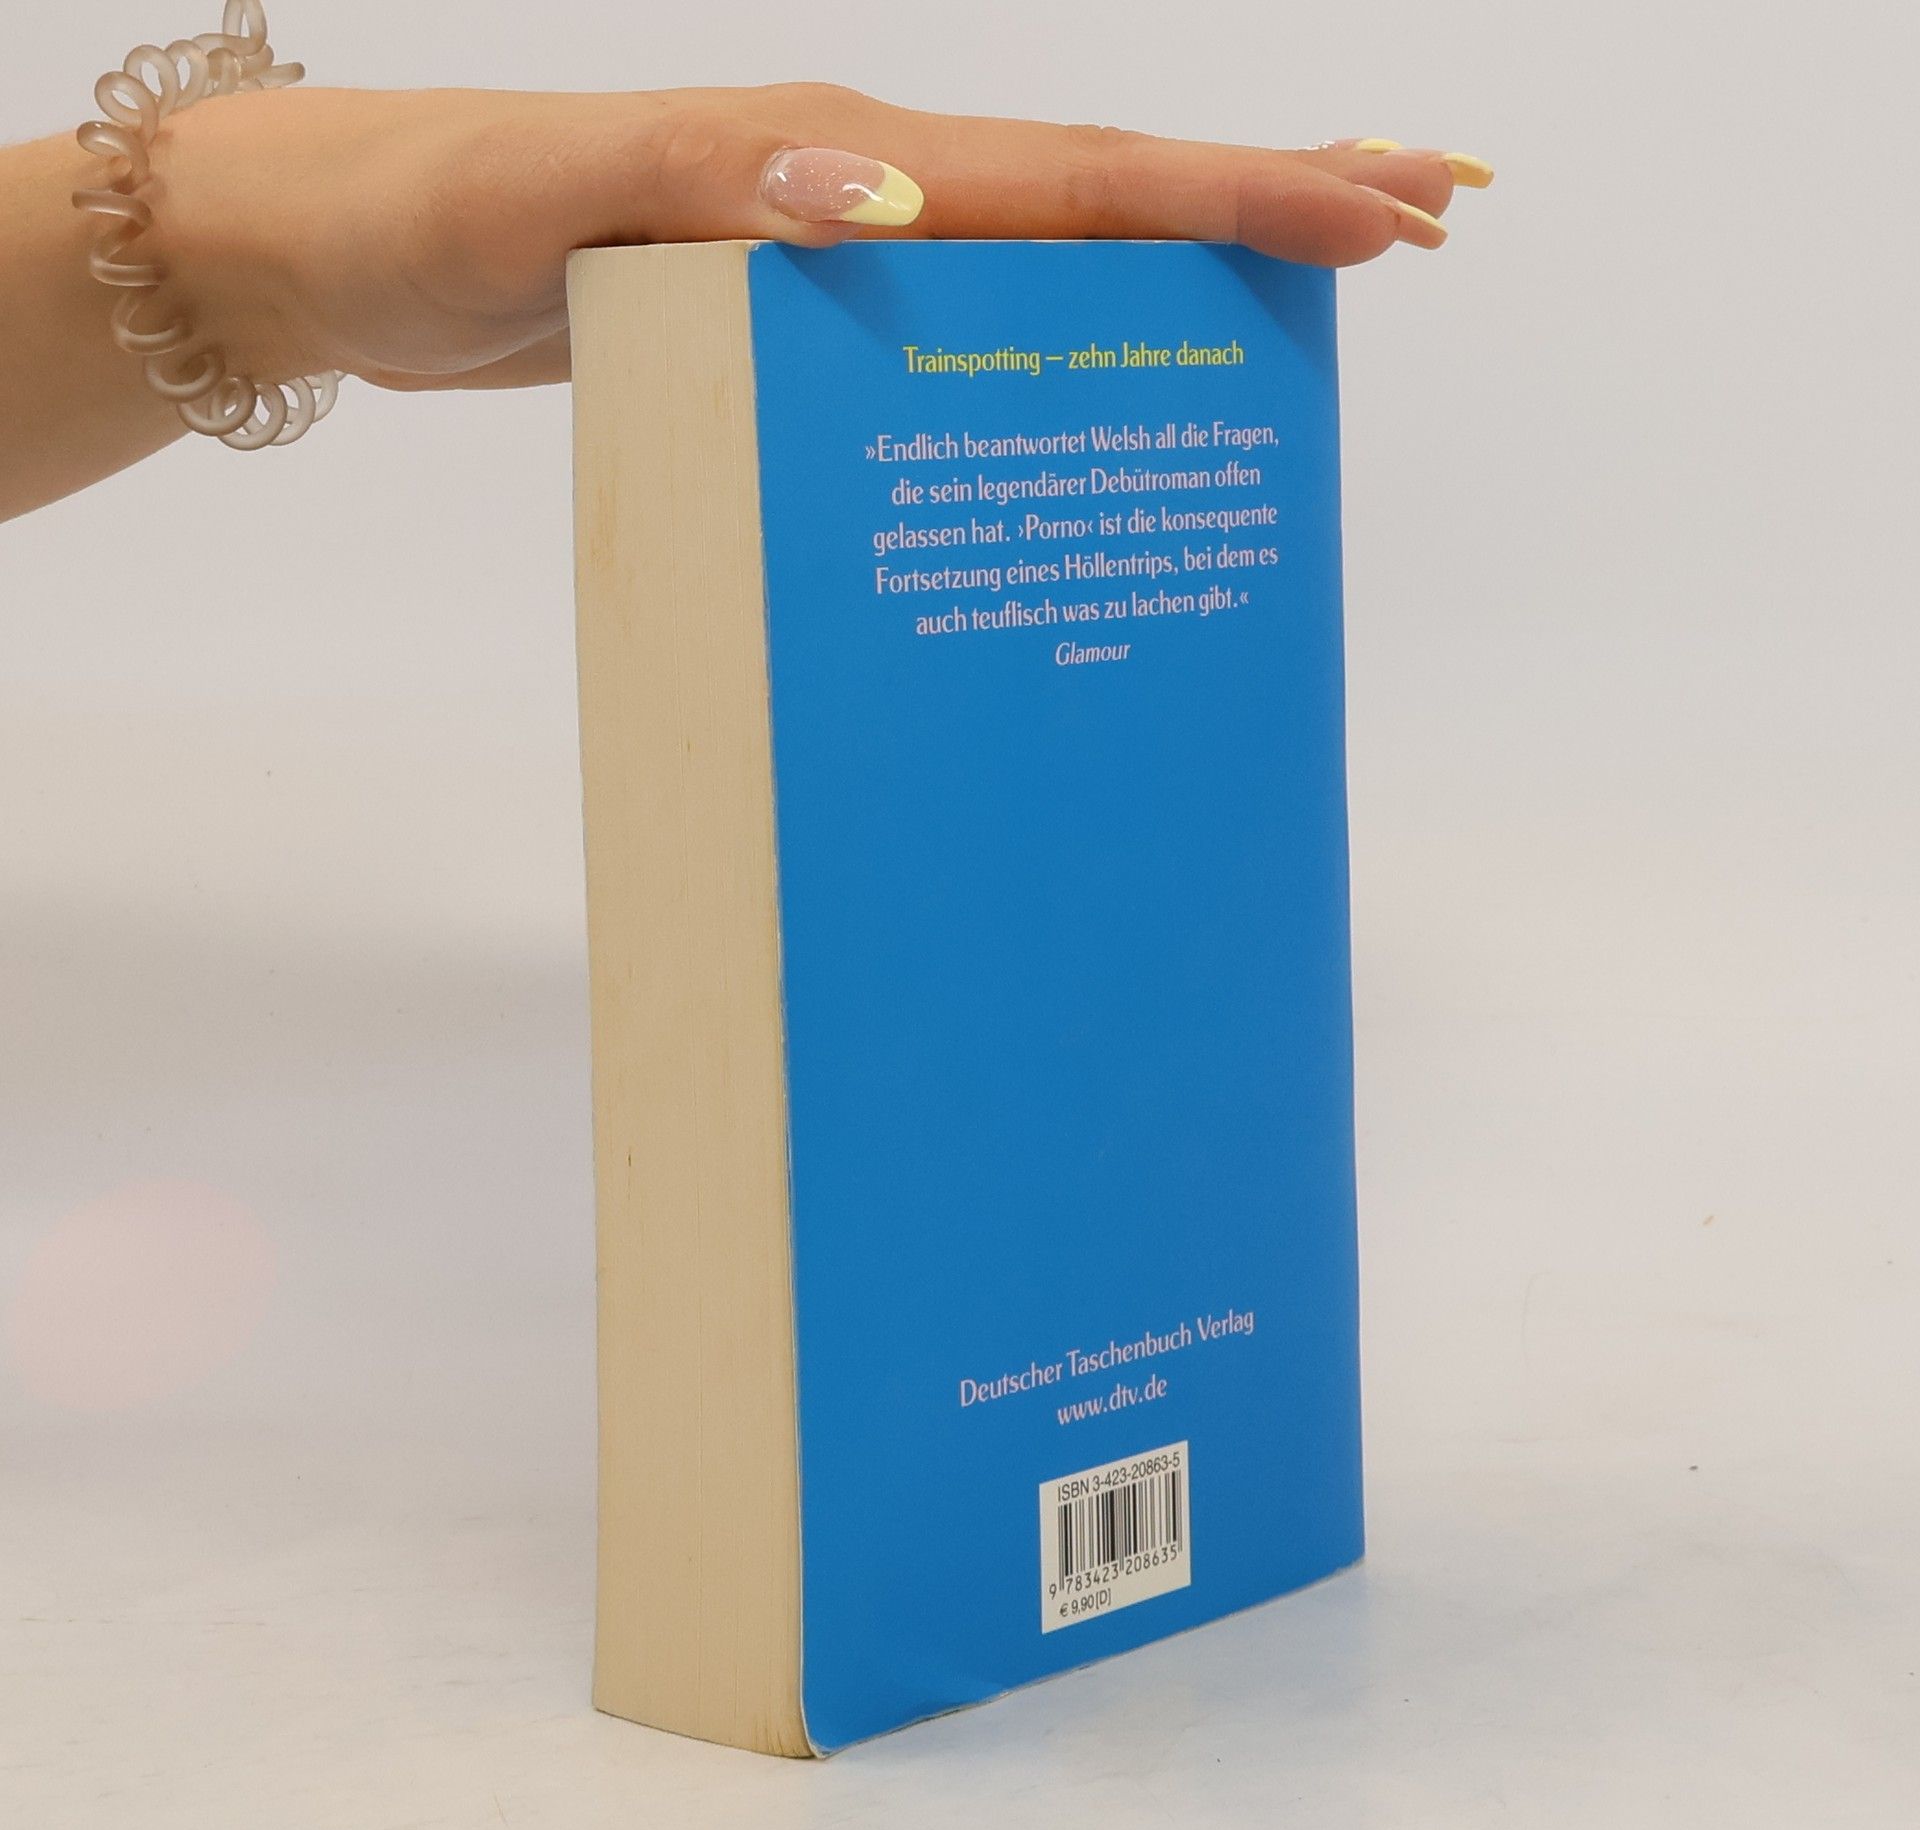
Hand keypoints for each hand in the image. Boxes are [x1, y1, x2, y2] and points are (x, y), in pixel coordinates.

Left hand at [151, 84, 1490, 393]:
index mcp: (839, 150)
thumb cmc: (440, 220)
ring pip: (1053, 252)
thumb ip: (705, 185)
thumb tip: (882, 193)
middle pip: (1105, 188)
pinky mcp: (808, 308)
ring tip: (1316, 292)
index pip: (1075, 171)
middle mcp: (868, 185)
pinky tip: (1101, 385)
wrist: (353, 252)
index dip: (1232, 190)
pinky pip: (971, 324)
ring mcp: (846, 246)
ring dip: (1188, 260)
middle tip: (1430, 209)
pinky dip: (1066, 335)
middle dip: (1271, 197)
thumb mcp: (556, 201)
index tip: (1379, 206)